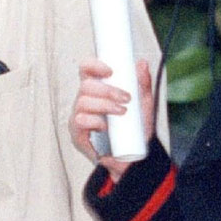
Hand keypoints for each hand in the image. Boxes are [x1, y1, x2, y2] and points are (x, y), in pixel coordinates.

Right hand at [71, 58, 154, 180]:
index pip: (86, 70)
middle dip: (107, 90)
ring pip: (83, 102)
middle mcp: (85, 101)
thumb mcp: (143, 104)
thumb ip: (143, 84)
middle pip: (86, 85)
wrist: (134, 157)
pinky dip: (94, 121)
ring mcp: (79, 117)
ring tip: (122, 112)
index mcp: (97, 90)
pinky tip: (105, 126)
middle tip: (126, 98)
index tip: (110, 70)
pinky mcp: (77, 134)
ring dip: (104, 105)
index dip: (93, 65)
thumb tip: (142, 63)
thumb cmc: (135, 129)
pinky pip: (80, 121)